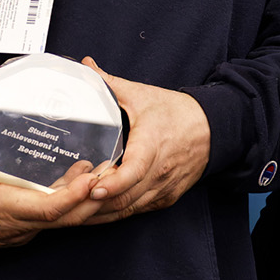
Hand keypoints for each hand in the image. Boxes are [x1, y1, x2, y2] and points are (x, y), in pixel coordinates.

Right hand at [0, 99, 104, 261]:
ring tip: (105, 169)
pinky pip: (55, 218)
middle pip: (67, 217)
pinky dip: (72, 201)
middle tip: (114, 168)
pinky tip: (82, 180)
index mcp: (5, 209)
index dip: (73, 196)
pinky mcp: (25, 228)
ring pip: (64, 218)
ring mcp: (25, 228)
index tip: (93, 178)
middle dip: (93, 195)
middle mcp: (21, 223)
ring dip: (86, 198)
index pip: (48, 209)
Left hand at [83, 58, 211, 222]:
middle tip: (67, 205)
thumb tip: (85, 65)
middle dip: (96, 205)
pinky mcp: (166, 198)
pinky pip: (138, 211)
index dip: (113, 183)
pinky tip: (94, 212)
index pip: (134, 170)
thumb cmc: (175, 112)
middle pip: (126, 197)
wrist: (212, 128)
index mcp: (153, 143)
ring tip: (73, 212)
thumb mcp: (141, 94)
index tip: (92, 188)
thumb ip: (109, 83)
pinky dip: (116, 213)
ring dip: (102, 214)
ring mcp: (164, 188)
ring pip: (130, 209)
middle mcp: (160, 171)